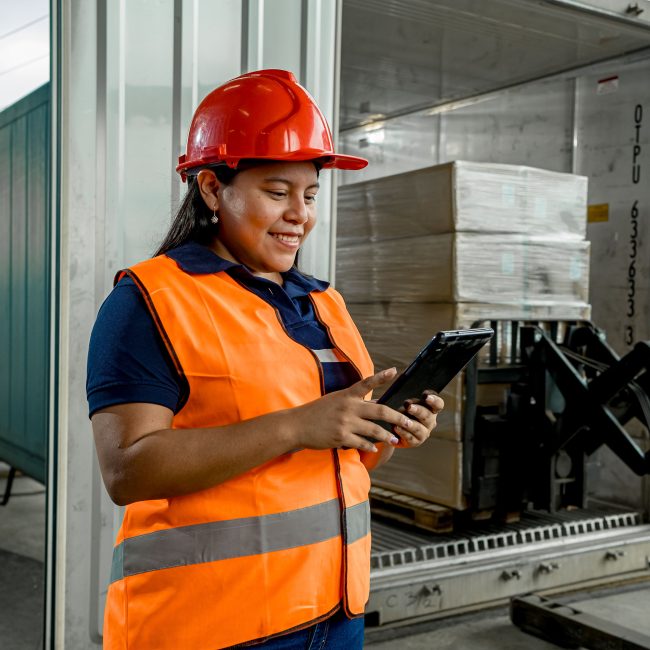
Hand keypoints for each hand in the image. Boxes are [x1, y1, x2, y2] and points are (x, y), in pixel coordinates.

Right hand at [290, 368, 416, 452]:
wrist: (297, 425)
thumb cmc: (317, 412)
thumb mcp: (335, 400)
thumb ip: (354, 401)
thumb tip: (375, 404)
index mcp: (347, 395)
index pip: (366, 383)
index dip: (381, 377)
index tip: (394, 371)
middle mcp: (348, 407)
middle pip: (379, 411)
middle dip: (397, 417)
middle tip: (408, 422)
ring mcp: (345, 423)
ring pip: (374, 430)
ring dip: (387, 436)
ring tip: (395, 439)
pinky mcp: (341, 437)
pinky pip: (361, 443)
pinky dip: (370, 446)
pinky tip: (375, 448)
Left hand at [394, 390, 444, 447]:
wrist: (395, 426)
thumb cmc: (401, 408)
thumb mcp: (404, 398)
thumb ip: (406, 389)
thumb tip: (399, 375)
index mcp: (431, 408)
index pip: (438, 404)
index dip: (434, 400)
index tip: (425, 396)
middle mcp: (430, 421)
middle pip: (428, 416)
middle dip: (418, 411)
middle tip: (409, 406)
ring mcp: (424, 432)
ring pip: (420, 429)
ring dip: (412, 424)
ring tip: (404, 421)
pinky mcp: (415, 441)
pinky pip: (411, 438)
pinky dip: (403, 433)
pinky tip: (396, 428)